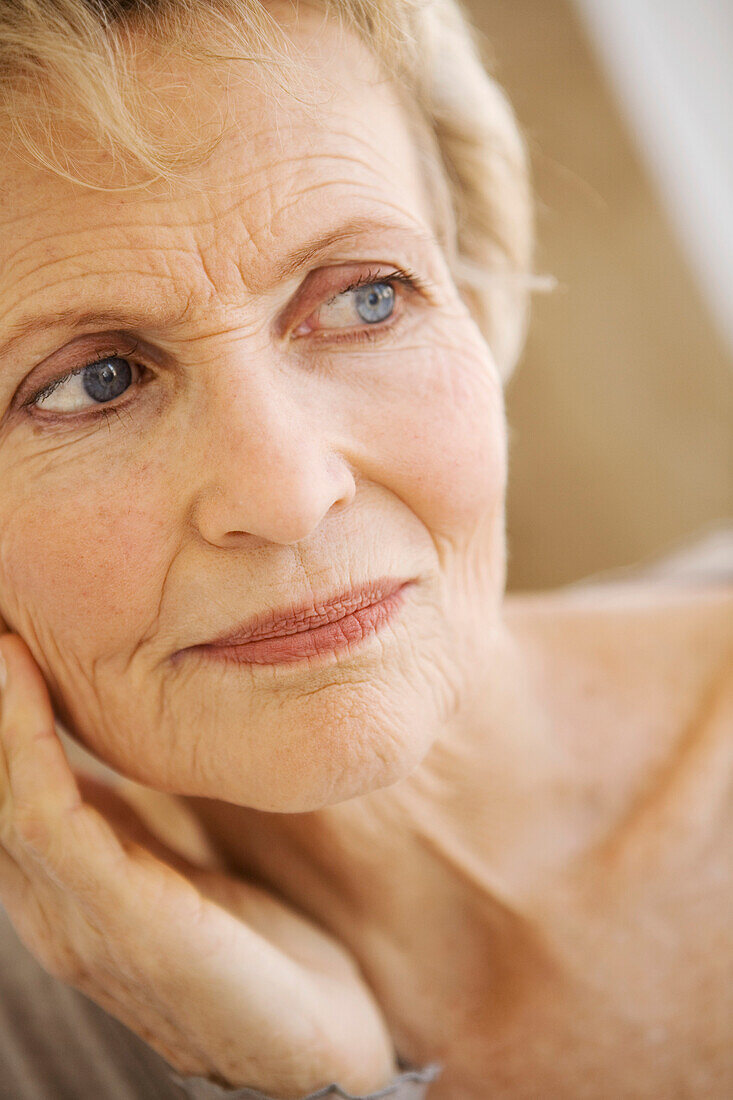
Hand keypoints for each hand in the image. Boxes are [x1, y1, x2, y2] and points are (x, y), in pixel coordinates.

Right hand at [0, 633, 397, 1098]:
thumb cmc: (257, 953)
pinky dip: (25, 747)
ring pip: (4, 793)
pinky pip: (52, 822)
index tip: (0, 628)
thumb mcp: (189, 867)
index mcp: (73, 885)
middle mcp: (57, 901)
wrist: (321, 1050)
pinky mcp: (127, 926)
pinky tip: (19, 684)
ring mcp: (81, 917)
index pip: (10, 782)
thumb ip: (143, 818)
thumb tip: (125, 739)